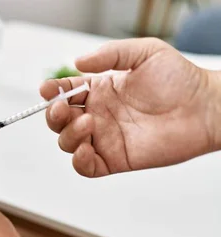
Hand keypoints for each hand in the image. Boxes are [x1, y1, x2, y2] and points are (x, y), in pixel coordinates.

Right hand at [41, 38, 220, 177]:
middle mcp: (97, 115)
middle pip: (59, 121)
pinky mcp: (114, 160)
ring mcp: (104, 138)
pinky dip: (78, 161)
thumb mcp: (144, 53)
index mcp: (99, 91)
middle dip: (53, 115)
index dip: (52, 92)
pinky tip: (86, 149)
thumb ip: (110, 55)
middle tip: (62, 108)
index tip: (47, 89)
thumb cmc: (180, 79)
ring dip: (68, 134)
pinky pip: (85, 167)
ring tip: (89, 122)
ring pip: (67, 143)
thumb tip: (78, 62)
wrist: (204, 108)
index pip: (64, 93)